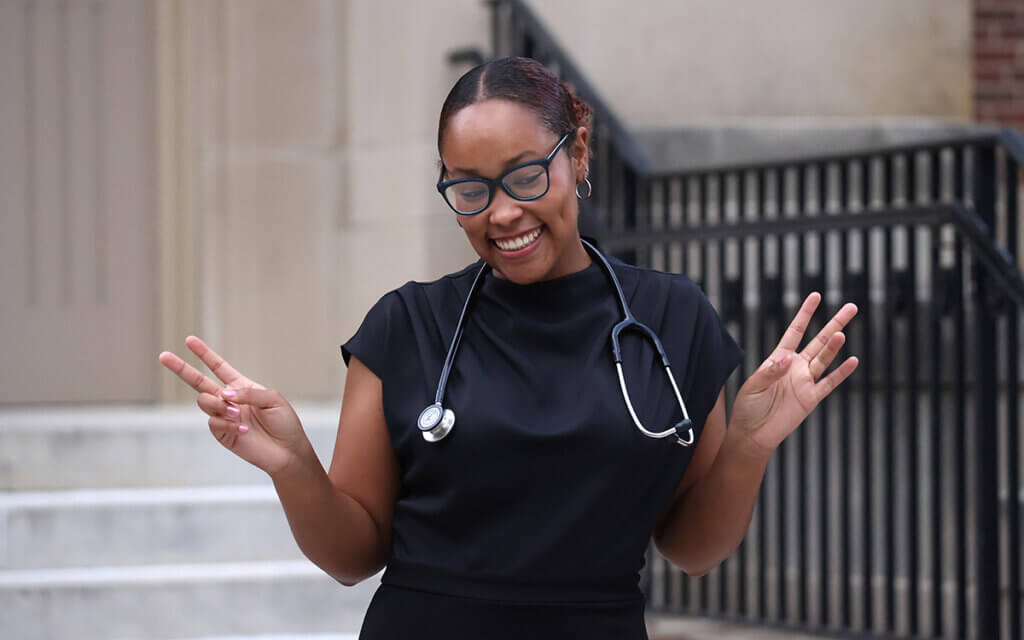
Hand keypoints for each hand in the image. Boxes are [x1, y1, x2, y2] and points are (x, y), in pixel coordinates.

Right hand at [158, 336, 308, 474]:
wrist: (287, 451)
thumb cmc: (284, 423)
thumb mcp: (272, 399)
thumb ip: (248, 392)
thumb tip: (223, 393)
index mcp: (241, 386)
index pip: (218, 367)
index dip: (204, 354)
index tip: (189, 340)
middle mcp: (229, 400)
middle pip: (199, 381)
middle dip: (181, 368)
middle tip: (163, 356)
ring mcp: (223, 416)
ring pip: (204, 401)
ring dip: (218, 404)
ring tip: (237, 414)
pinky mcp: (222, 433)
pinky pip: (213, 422)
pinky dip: (226, 422)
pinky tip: (242, 429)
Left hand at [729, 292, 858, 453]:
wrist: (754, 433)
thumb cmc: (749, 406)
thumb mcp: (754, 384)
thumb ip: (771, 370)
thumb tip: (788, 358)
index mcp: (779, 358)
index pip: (795, 331)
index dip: (805, 314)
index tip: (816, 296)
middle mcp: (796, 367)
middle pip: (818, 340)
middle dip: (834, 323)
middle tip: (851, 307)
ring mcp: (805, 381)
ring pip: (824, 359)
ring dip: (834, 346)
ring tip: (842, 332)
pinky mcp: (811, 398)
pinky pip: (829, 383)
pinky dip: (841, 373)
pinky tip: (852, 360)